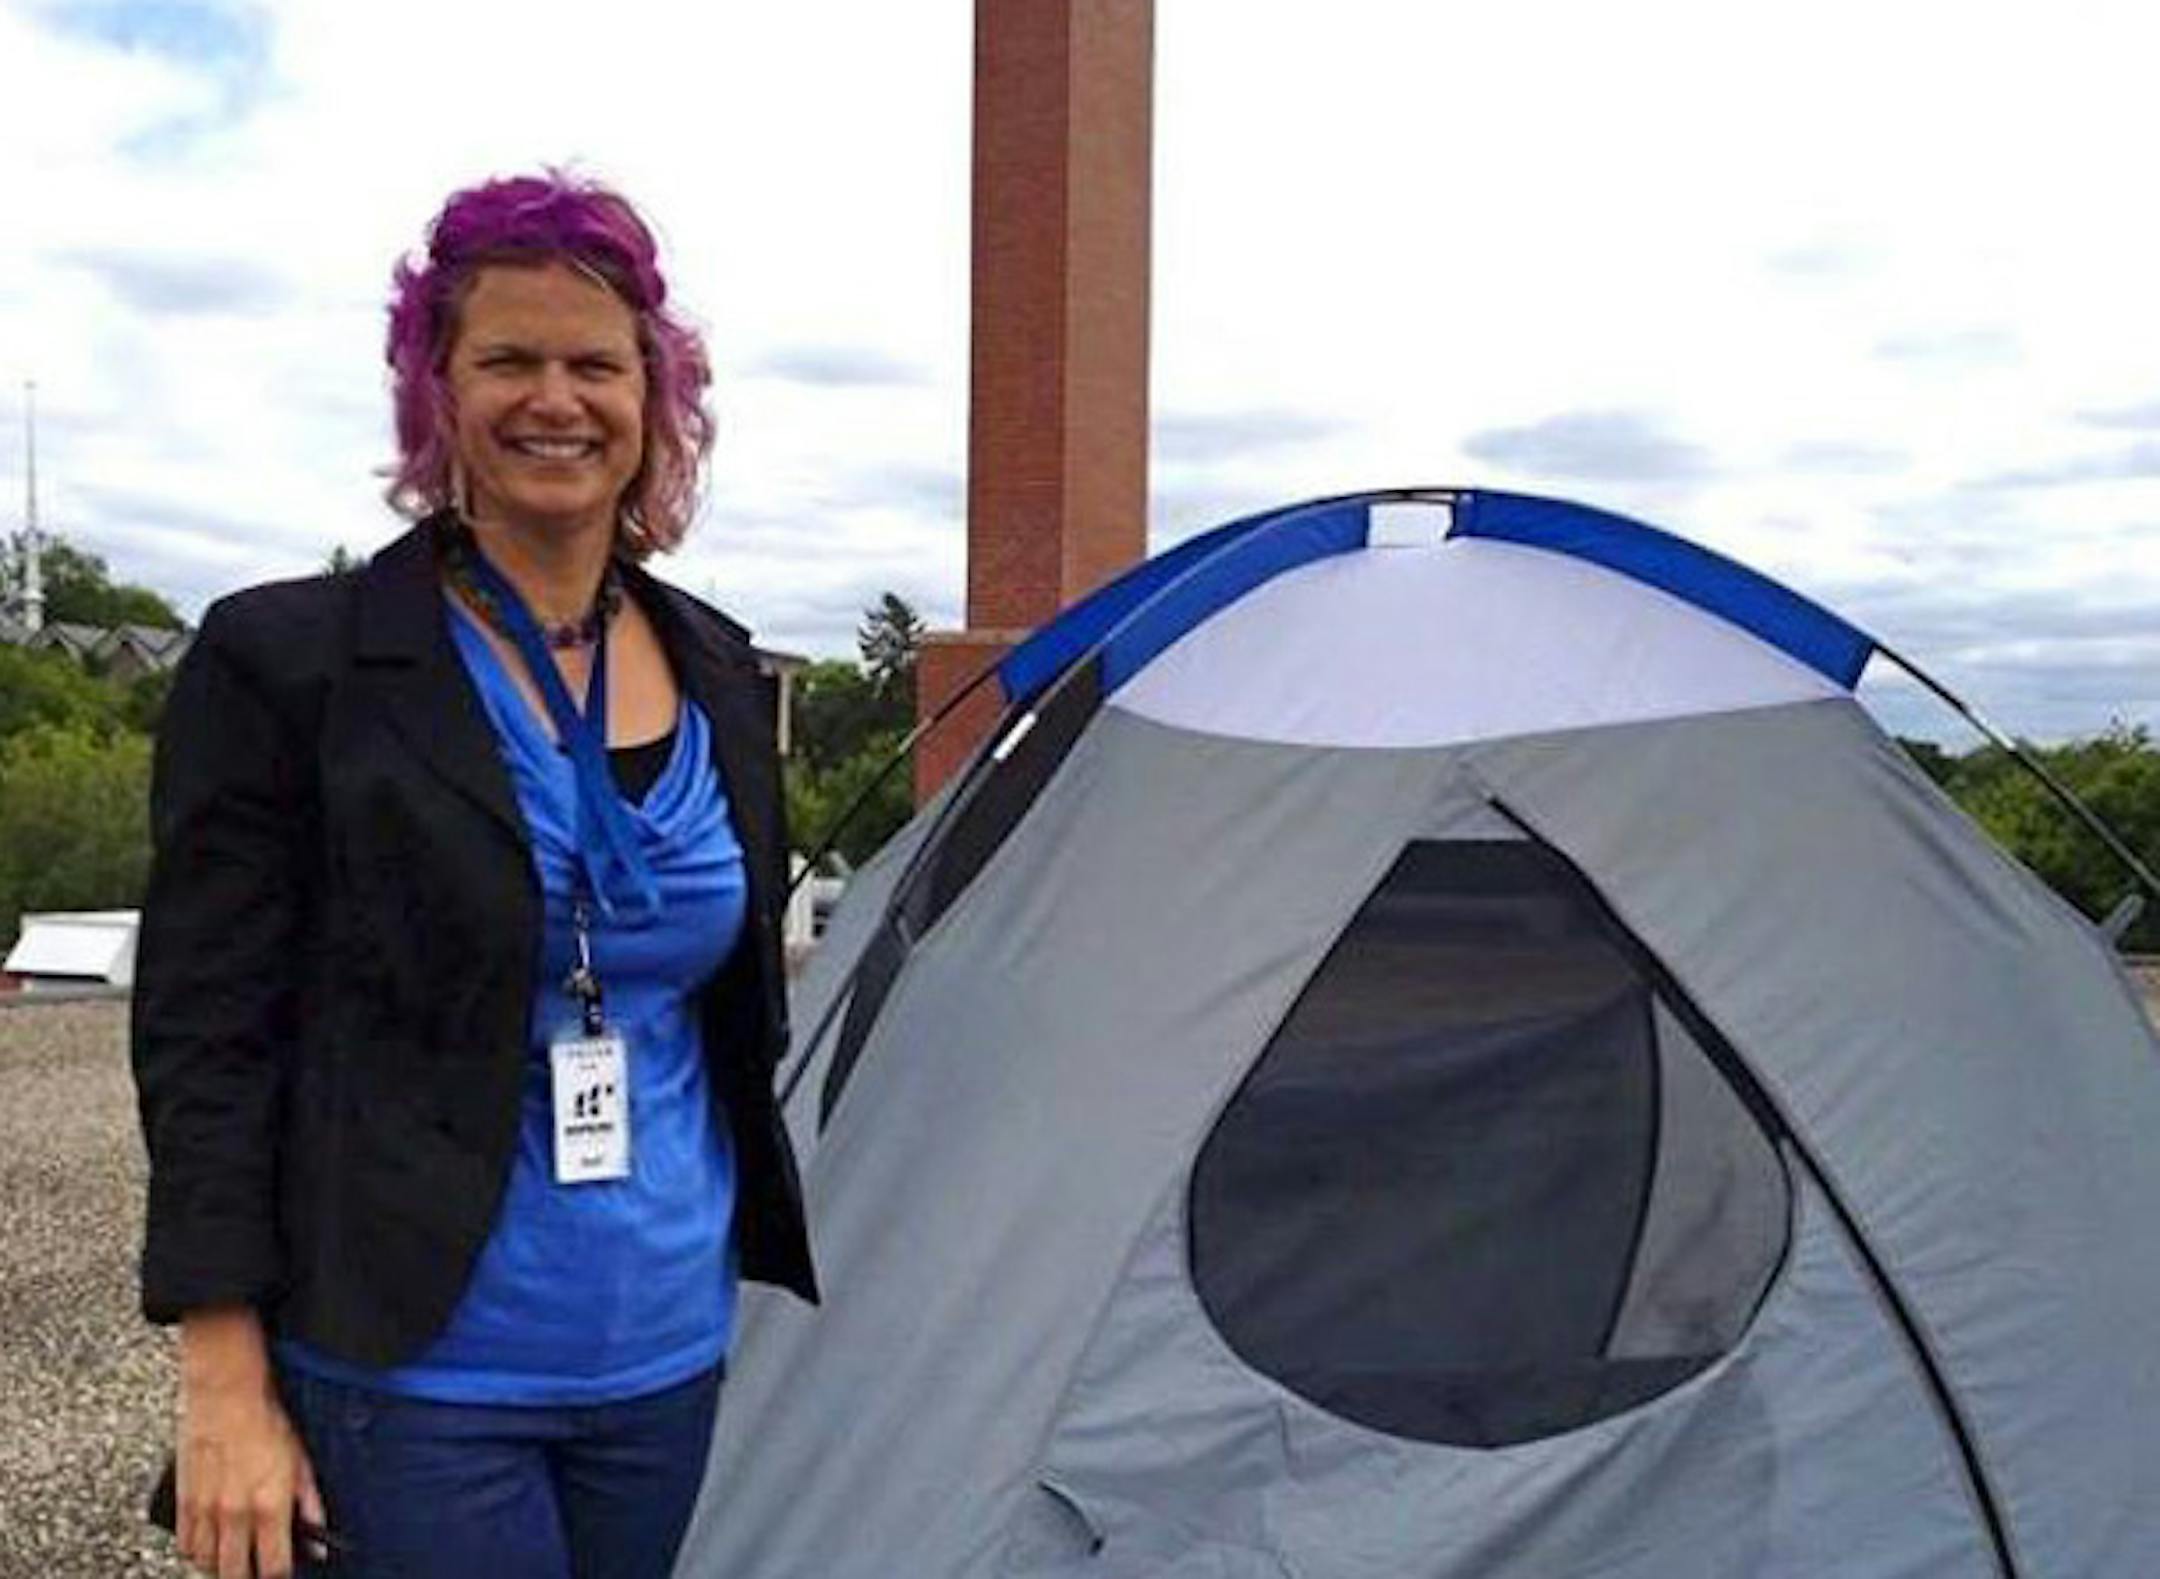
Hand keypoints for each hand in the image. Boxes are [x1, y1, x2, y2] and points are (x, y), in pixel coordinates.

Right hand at [175, 1307, 328, 1578]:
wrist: (226, 1395)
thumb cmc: (266, 1422)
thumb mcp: (303, 1463)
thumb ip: (312, 1506)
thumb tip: (320, 1543)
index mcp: (269, 1506)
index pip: (275, 1568)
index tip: (283, 1575)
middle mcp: (235, 1514)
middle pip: (236, 1573)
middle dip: (248, 1578)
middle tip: (257, 1573)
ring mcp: (206, 1510)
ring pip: (207, 1564)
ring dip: (221, 1568)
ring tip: (235, 1562)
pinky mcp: (184, 1500)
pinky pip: (185, 1544)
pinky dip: (196, 1552)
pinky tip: (209, 1547)